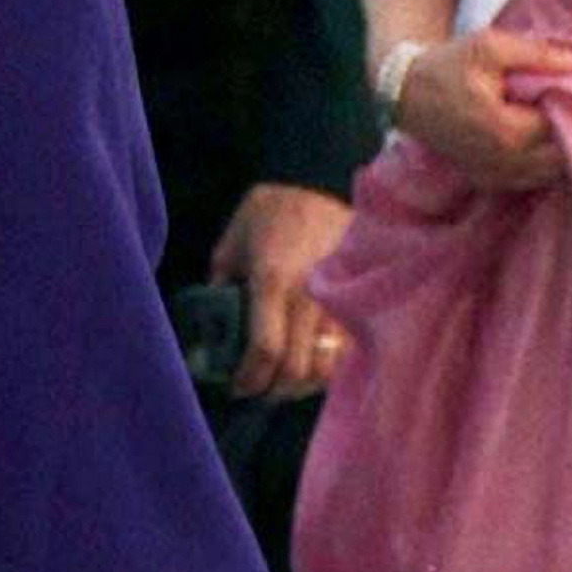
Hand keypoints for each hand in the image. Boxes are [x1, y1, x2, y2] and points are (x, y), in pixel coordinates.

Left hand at [208, 181, 355, 400]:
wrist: (319, 181)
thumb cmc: (270, 211)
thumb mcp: (232, 243)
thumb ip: (221, 287)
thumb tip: (213, 329)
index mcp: (273, 281)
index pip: (264, 352)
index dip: (249, 379)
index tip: (237, 386)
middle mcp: (309, 297)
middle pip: (296, 370)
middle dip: (273, 389)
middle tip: (259, 387)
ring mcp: (338, 302)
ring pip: (325, 369)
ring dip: (302, 384)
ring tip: (286, 378)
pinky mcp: (357, 302)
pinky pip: (346, 353)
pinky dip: (327, 368)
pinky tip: (311, 361)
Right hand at [388, 25, 571, 191]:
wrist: (406, 93)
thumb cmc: (448, 65)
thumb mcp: (489, 46)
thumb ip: (536, 54)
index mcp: (507, 132)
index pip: (563, 127)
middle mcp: (504, 164)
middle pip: (562, 157)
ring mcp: (495, 178)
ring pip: (549, 174)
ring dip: (560, 150)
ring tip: (560, 118)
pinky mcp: (489, 182)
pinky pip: (531, 179)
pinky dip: (542, 161)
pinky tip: (542, 136)